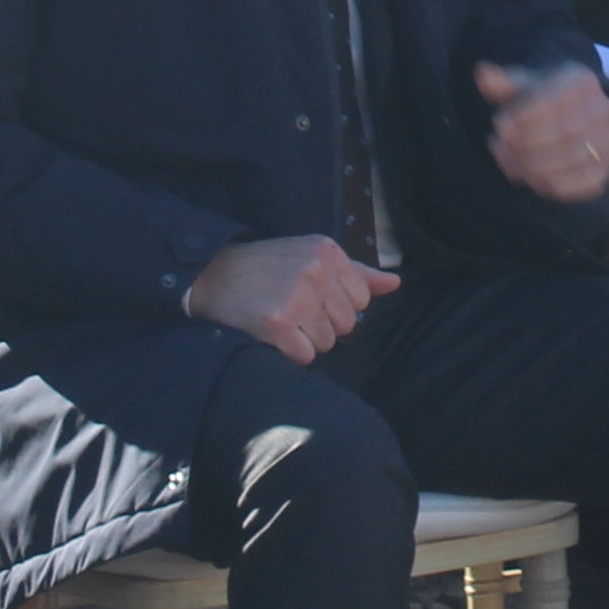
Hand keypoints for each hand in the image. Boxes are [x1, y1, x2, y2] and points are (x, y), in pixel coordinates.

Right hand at [185, 233, 396, 364]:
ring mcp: (296, 297)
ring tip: (281, 317)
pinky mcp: (277, 322)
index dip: (337, 306)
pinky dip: (290, 352)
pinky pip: (305, 356)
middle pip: (346, 325)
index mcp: (327, 252)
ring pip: (327, 342)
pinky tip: (273, 333)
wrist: (213, 274)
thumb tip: (395, 283)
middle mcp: (315, 271)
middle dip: (322, 324)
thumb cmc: (268, 267)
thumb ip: (356, 272)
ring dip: (305, 339)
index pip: (361, 300)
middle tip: (292, 307)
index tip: (311, 296)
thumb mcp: (312, 257)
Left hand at [478, 60, 608, 205]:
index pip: (555, 100)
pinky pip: (580, 183)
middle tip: (500, 149)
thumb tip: (483, 74)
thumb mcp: (524, 86)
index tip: (501, 127)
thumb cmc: (542, 101)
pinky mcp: (604, 170)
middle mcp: (601, 109)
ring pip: (571, 159)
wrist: (575, 118)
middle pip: (563, 132)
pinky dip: (550, 184)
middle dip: (525, 145)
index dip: (524, 117)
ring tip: (509, 164)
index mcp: (580, 82)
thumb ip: (504, 82)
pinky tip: (529, 177)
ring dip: (533, 167)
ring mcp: (607, 141)